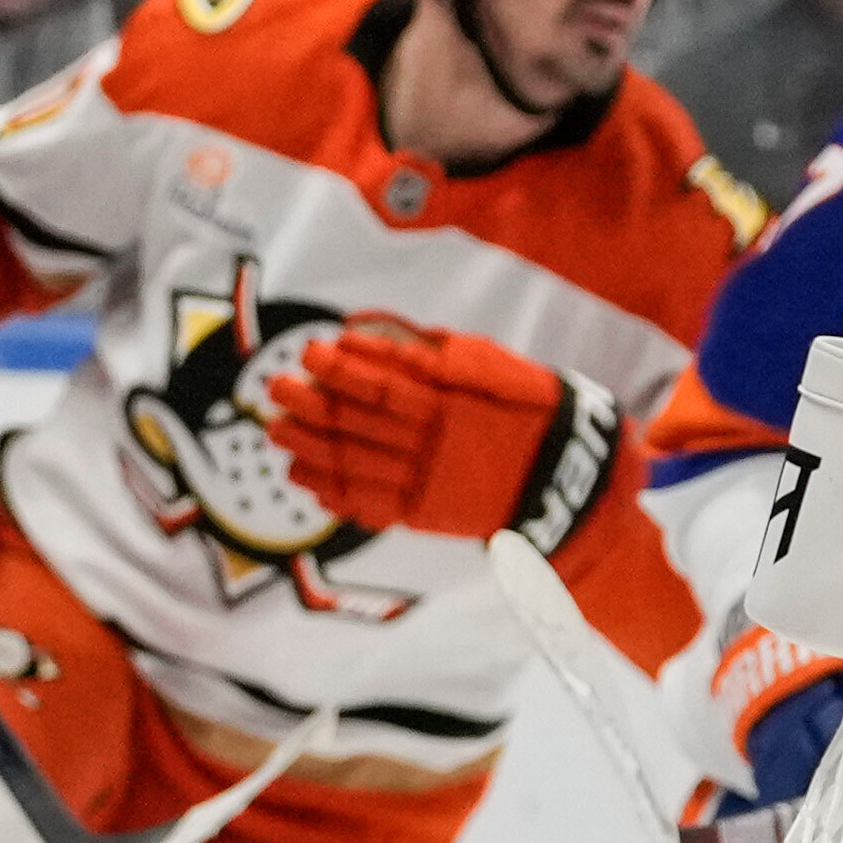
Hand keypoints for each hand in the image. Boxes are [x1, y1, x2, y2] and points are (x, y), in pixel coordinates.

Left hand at [250, 318, 622, 550]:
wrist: (567, 475)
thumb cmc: (529, 409)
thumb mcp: (495, 367)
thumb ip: (435, 350)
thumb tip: (372, 329)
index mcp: (453, 404)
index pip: (386, 385)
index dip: (344, 370)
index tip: (311, 352)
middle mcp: (434, 445)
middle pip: (361, 424)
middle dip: (313, 405)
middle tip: (275, 387)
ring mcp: (427, 483)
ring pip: (357, 465)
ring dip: (311, 448)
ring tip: (275, 430)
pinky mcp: (425, 514)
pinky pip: (370, 506)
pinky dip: (334, 493)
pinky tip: (303, 477)